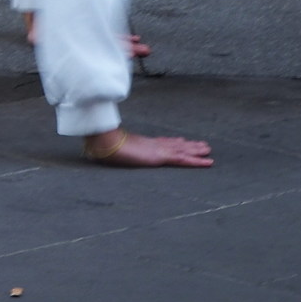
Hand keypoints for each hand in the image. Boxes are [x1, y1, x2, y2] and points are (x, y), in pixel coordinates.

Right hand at [86, 129, 213, 167]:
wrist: (103, 142)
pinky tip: (208, 162)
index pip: (161, 142)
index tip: (181, 139)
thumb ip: (105, 147)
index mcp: (142, 143)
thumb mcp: (106, 147)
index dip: (173, 141)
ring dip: (196, 150)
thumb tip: (92, 149)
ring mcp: (159, 150)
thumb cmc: (101, 145)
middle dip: (189, 144)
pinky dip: (197, 161)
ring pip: (183, 150)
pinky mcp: (162, 156)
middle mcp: (153, 145)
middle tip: (203, 144)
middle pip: (175, 144)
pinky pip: (184, 160)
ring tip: (208, 149)